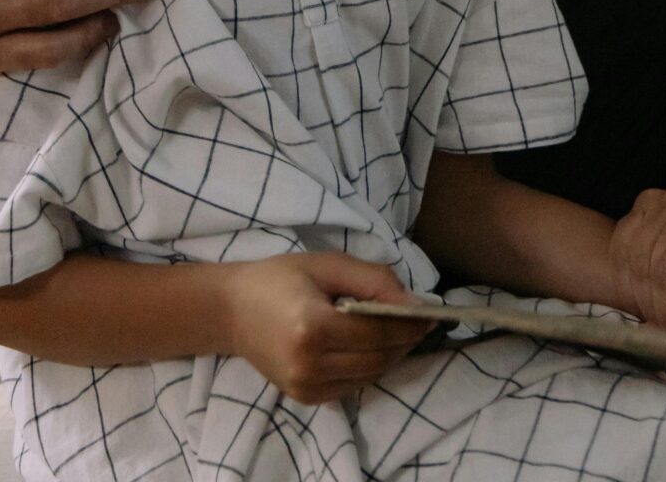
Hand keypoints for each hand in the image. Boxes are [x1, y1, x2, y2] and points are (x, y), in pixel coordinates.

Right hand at [220, 254, 433, 403]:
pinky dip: (370, 368)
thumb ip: (373, 282)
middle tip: (423, 321)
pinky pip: (352, 386)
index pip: (376, 334)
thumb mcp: (327, 265)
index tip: (433, 313)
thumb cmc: (279, 278)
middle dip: (405, 341)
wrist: (232, 310)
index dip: (409, 325)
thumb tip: (415, 303)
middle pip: (377, 359)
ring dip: (392, 356)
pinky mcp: (304, 398)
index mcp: (312, 327)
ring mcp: (304, 387)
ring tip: (403, 331)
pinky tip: (374, 347)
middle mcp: (308, 365)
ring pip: (369, 376)